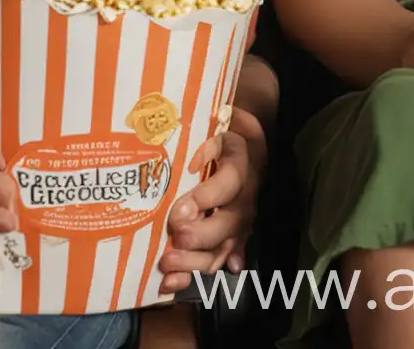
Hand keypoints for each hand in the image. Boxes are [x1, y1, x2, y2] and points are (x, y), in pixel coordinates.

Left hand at [156, 108, 264, 291]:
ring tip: (168, 266)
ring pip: (224, 246)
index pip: (230, 182)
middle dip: (201, 234)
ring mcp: (240, 221)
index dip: (208, 197)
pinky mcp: (234, 238)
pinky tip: (177, 286)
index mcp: (240, 165)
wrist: (245, 143)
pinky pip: (219, 260)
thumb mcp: (215, 127)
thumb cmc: (220, 132)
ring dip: (196, 260)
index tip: (181, 209)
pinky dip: (198, 273)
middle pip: (229, 221)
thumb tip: (194, 161)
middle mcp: (244, 197)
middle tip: (176, 239)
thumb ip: (206, 141)